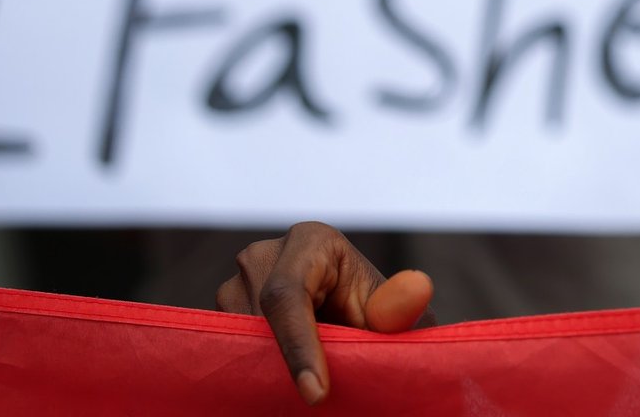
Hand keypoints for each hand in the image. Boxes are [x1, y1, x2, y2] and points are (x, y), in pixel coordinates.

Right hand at [216, 222, 434, 405]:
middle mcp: (263, 256)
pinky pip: (226, 349)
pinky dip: (251, 373)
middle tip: (318, 397)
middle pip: (258, 321)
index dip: (299, 346)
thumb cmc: (372, 314)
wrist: (348, 323)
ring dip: (266, 371)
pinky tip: (279, 385)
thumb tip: (420, 288)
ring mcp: (234, 283)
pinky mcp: (220, 313)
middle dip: (283, 365)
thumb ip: (400, 307)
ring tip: (308, 383)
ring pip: (237, 341)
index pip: (288, 294)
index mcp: (309, 242)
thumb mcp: (390, 314)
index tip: (317, 394)